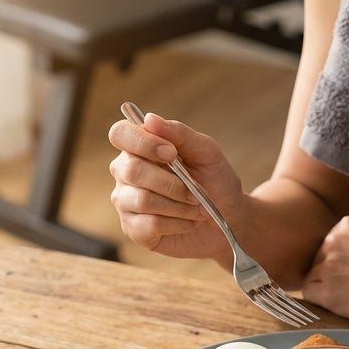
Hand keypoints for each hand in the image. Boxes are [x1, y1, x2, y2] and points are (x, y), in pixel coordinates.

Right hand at [107, 112, 243, 260]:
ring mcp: (126, 202)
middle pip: (132, 170)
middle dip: (172, 182)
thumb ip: (179, 133)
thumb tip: (149, 119)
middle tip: (195, 190)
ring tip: (197, 208)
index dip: (143, 142)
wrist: (228, 217)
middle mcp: (125, 173)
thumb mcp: (206, 151)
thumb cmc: (214, 181)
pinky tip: (188, 222)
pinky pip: (149, 224)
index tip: (172, 153)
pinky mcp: (134, 229)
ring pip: (143, 200)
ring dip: (179, 205)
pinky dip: (178, 223)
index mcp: (139, 148)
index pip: (120, 134)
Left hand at [302, 216, 348, 329]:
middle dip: (333, 275)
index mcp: (348, 224)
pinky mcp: (326, 289)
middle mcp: (333, 238)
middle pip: (317, 261)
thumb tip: (338, 264)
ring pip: (313, 278)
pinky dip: (324, 303)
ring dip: (328, 290)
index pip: (328, 245)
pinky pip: (310, 295)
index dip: (343, 264)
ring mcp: (327, 263)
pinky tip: (347, 305)